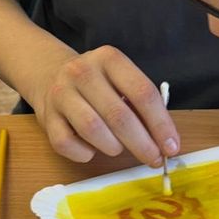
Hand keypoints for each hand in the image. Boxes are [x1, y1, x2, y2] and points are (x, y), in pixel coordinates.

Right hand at [28, 45, 178, 167]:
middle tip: (153, 159)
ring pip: (92, 129)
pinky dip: (85, 154)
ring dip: (113, 147)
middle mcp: (83, 72)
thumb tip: (164, 142)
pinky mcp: (46, 117)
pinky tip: (91, 149)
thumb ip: (141, 106)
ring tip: (118, 149)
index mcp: (109, 59)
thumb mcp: (120, 80)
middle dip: (142, 143)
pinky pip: (68, 144)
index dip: (160, 124)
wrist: (50, 75)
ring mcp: (61, 93)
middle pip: (119, 115)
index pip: (142, 93)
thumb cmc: (97, 84)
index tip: (171, 146)